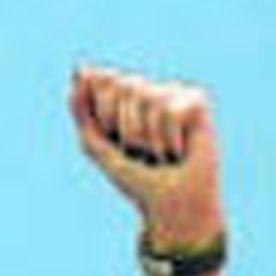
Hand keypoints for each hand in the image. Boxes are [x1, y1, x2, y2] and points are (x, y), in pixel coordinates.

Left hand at [69, 64, 221, 250]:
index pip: (105, 80)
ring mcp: (174, 93)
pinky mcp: (197, 101)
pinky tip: (178, 151)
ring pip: (149, 98)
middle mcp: (150, 90)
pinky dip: (168, 140)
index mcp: (125, 99)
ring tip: (159, 154)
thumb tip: (78, 70)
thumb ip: (82, 111)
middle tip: (139, 151)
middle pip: (126, 85)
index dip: (105, 115)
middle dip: (126, 127)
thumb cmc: (136, 178)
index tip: (115, 140)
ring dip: (147, 139)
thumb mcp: (98, 147)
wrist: (168, 205)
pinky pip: (171, 111)